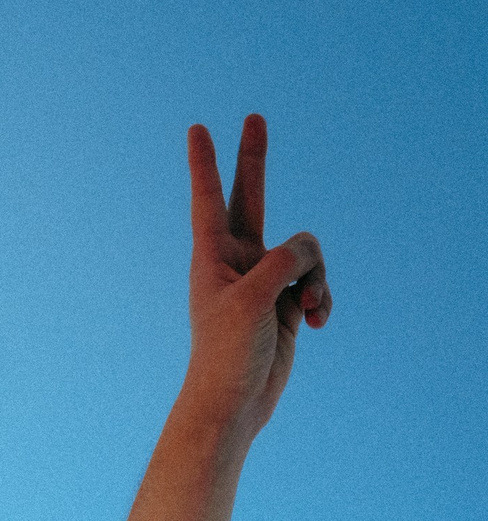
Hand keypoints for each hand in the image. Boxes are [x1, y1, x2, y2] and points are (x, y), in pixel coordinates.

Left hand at [182, 114, 329, 443]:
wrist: (235, 404)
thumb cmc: (227, 354)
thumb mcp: (254, 300)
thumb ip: (283, 261)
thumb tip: (308, 249)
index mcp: (213, 257)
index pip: (208, 199)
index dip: (206, 163)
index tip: (197, 129)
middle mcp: (237, 261)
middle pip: (250, 197)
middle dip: (254, 159)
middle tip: (254, 116)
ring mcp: (263, 279)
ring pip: (304, 250)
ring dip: (316, 276)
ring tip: (308, 307)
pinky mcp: (286, 301)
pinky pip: (316, 281)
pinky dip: (323, 298)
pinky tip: (318, 322)